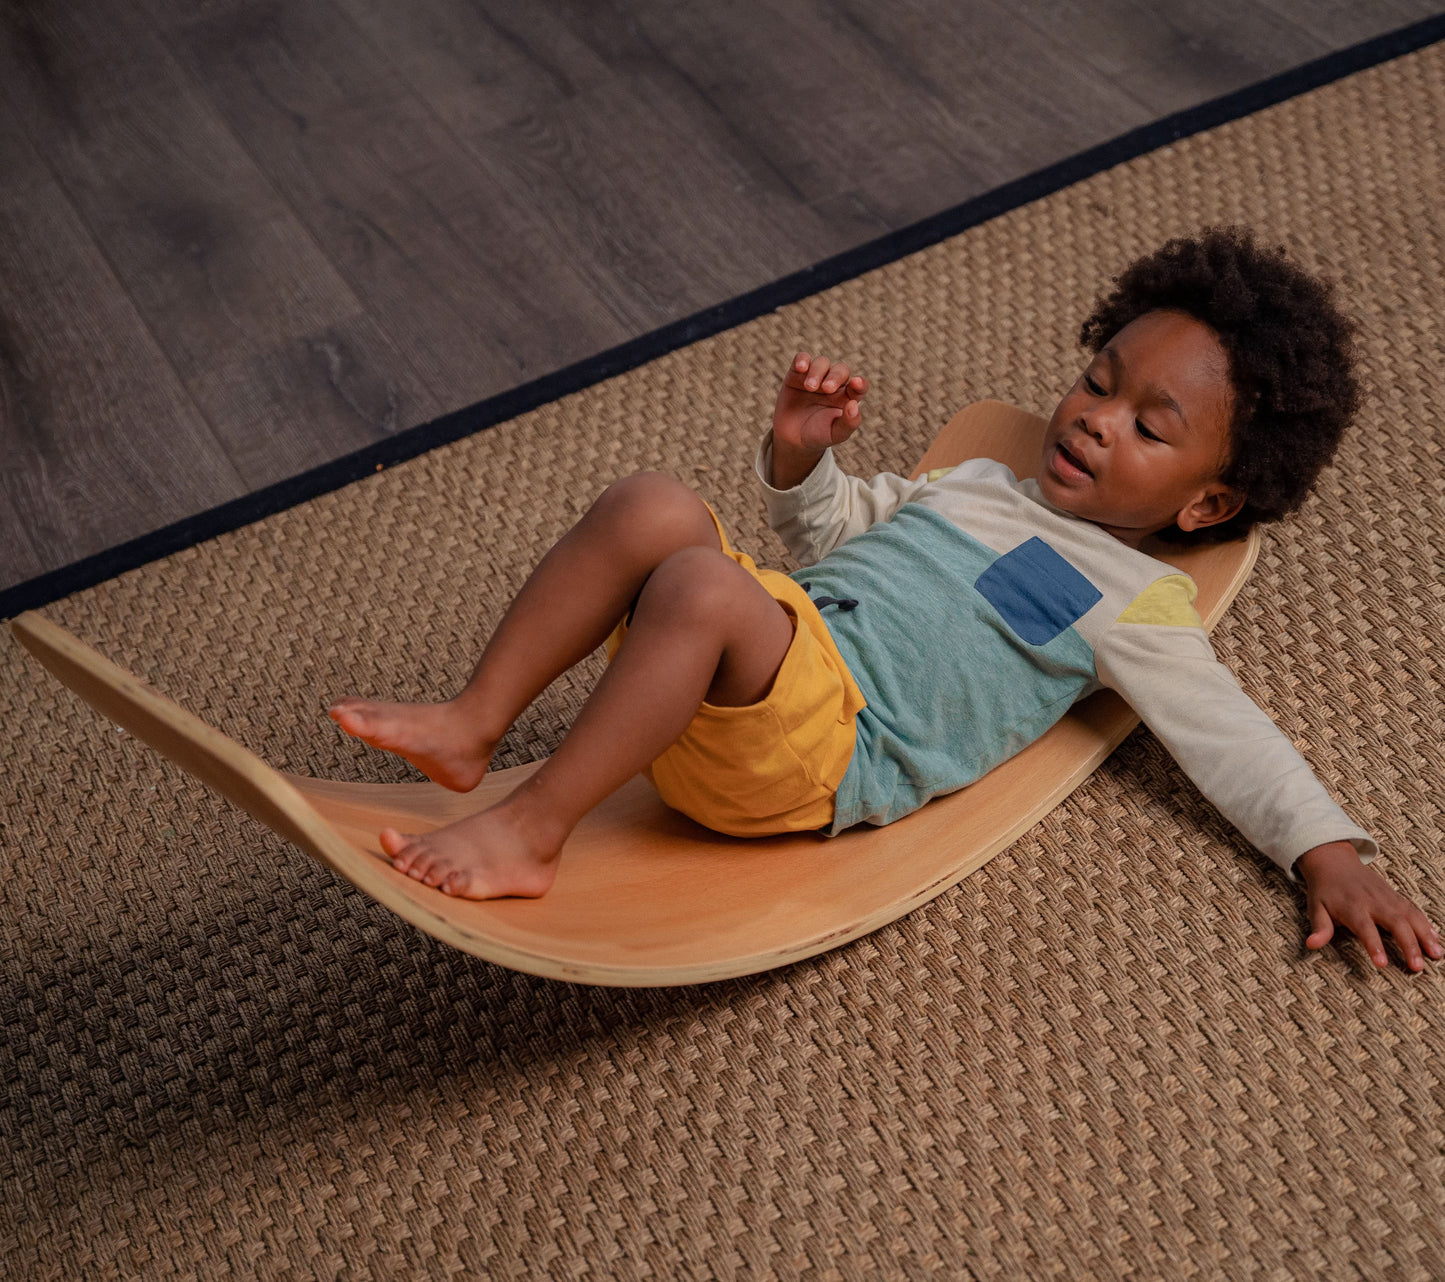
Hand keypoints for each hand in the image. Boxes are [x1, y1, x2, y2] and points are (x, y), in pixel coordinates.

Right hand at [773, 352, 867, 453]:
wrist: (792, 439)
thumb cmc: (818, 436)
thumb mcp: (835, 434)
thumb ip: (848, 423)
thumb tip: (854, 405)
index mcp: (847, 397)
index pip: (859, 386)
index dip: (860, 383)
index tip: (856, 384)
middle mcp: (834, 384)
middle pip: (841, 370)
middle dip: (835, 377)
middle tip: (827, 389)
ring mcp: (816, 377)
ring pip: (822, 363)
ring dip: (818, 372)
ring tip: (810, 387)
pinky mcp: (796, 375)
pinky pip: (801, 359)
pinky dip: (802, 360)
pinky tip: (801, 368)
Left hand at [1296, 841, 1442, 971]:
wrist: (1334, 861)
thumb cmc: (1324, 890)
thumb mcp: (1316, 908)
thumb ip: (1319, 928)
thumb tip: (1311, 945)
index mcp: (1352, 907)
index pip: (1365, 929)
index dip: (1374, 946)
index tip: (1382, 964)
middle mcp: (1373, 902)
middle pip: (1395, 923)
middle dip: (1408, 945)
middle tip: (1417, 967)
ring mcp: (1387, 898)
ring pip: (1410, 916)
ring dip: (1424, 935)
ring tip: (1436, 954)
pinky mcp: (1395, 896)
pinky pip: (1413, 910)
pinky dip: (1425, 923)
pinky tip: (1435, 938)